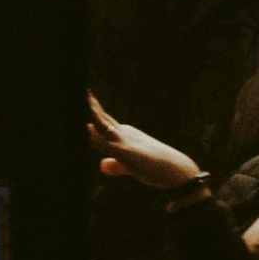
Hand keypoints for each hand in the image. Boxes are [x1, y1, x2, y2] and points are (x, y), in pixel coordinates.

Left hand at [86, 91, 201, 191]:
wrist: (179, 172)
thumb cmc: (157, 169)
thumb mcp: (133, 168)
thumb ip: (117, 166)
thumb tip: (102, 165)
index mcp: (124, 135)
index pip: (102, 120)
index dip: (90, 110)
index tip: (80, 97)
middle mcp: (125, 134)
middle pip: (102, 118)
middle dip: (89, 105)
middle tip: (79, 87)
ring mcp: (127, 141)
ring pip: (104, 125)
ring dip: (92, 113)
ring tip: (82, 96)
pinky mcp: (131, 153)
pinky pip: (111, 144)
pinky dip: (99, 137)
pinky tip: (88, 129)